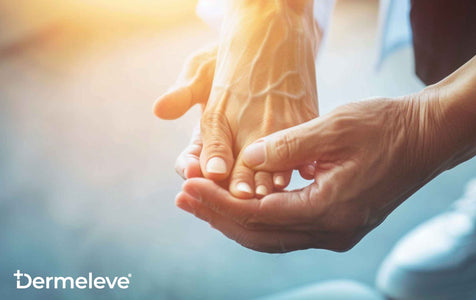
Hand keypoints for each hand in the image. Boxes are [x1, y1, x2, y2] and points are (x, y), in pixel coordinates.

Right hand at [154, 1, 320, 197]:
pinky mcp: (284, 148)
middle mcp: (230, 154)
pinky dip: (290, 168)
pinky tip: (296, 170)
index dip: (193, 168)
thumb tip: (159, 109)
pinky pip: (285, 164)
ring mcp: (257, 153)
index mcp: (204, 142)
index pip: (192, 162)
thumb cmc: (225, 60)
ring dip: (262, 183)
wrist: (266, 47)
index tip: (196, 171)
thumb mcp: (202, 72)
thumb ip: (184, 93)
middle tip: (239, 191)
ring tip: (271, 185)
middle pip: (225, 180)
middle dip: (231, 186)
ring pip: (256, 178)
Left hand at [175, 95, 446, 251]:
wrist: (430, 137)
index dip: (220, 203)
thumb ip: (288, 145)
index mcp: (331, 211)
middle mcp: (333, 231)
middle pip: (261, 235)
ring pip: (273, 237)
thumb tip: (248, 159)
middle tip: (184, 199)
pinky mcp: (340, 223)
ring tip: (202, 202)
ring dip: (236, 220)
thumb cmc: (388, 127)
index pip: (260, 216)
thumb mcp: (335, 128)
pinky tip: (241, 203)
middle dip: (219, 217)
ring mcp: (338, 231)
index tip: (189, 187)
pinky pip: (289, 230)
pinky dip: (260, 219)